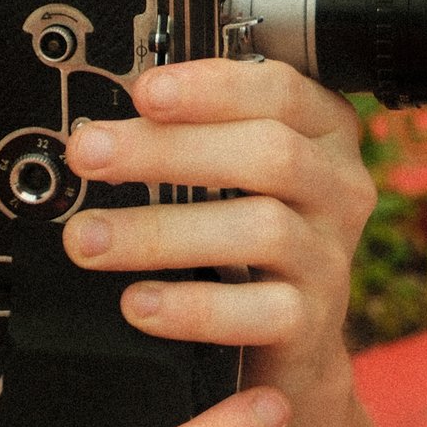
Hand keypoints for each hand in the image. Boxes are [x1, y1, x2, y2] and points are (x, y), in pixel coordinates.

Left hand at [60, 59, 375, 407]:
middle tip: (89, 155)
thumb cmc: (247, 236)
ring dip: (160, 231)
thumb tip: (102, 130)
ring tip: (89, 240)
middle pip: (268, 154)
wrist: (287, 339)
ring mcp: (329, 256)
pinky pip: (258, 311)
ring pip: (261, 229)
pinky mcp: (312, 321)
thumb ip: (191, 136)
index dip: (211, 87)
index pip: (281, 91)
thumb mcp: (234, 172)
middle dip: (167, 150)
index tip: (143, 92)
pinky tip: (139, 302)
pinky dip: (191, 307)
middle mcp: (337, 188)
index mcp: (323, 132)